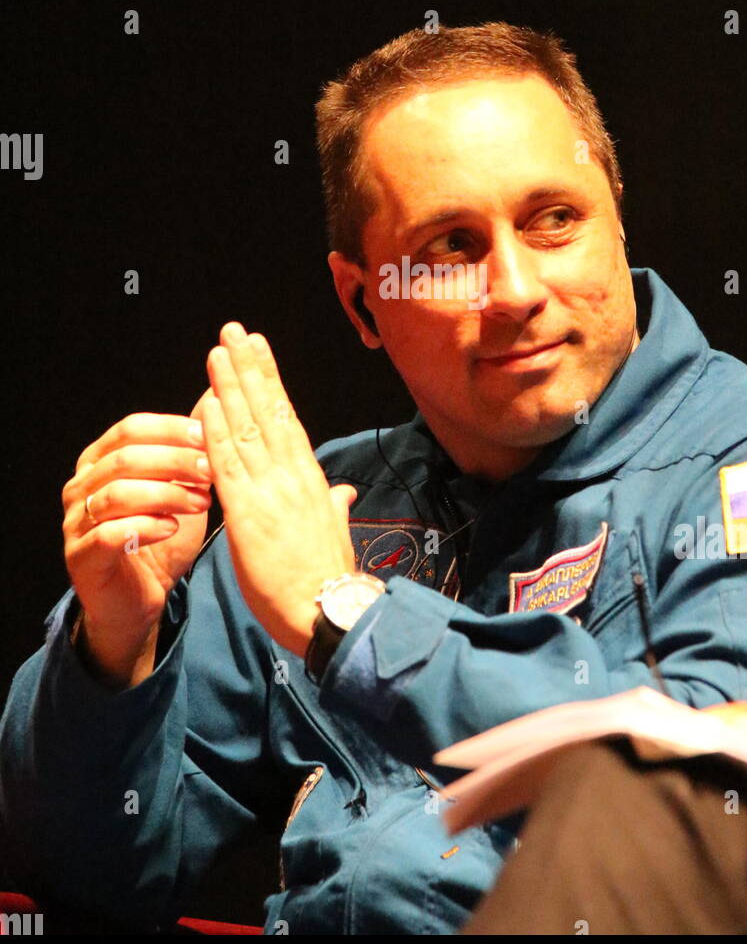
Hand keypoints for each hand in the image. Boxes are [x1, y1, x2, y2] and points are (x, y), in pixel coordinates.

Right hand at [62, 393, 214, 683]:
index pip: (131, 428)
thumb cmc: (162, 538)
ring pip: (117, 493)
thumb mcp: (183, 489)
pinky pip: (108, 534)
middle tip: (211, 472)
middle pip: (125, 457)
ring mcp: (75, 522)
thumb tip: (215, 398)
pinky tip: (173, 528)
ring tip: (201, 503)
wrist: (140, 602)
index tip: (209, 436)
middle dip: (174, 461)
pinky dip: (146, 527)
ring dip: (166, 494)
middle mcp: (81, 486)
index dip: (171, 429)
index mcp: (100, 460)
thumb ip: (191, 450)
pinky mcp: (80, 557)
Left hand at [202, 322, 356, 656]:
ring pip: (246, 427)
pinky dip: (216, 430)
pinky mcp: (248, 513)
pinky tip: (206, 402)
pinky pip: (227, 464)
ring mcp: (271, 490)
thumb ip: (334, 505)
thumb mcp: (334, 533)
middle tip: (235, 331)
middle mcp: (292, 475)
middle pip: (267, 410)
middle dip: (249, 368)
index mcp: (310, 479)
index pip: (287, 419)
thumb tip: (342, 491)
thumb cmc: (330, 579)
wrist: (330, 612)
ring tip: (218, 351)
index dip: (270, 382)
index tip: (258, 352)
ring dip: (229, 386)